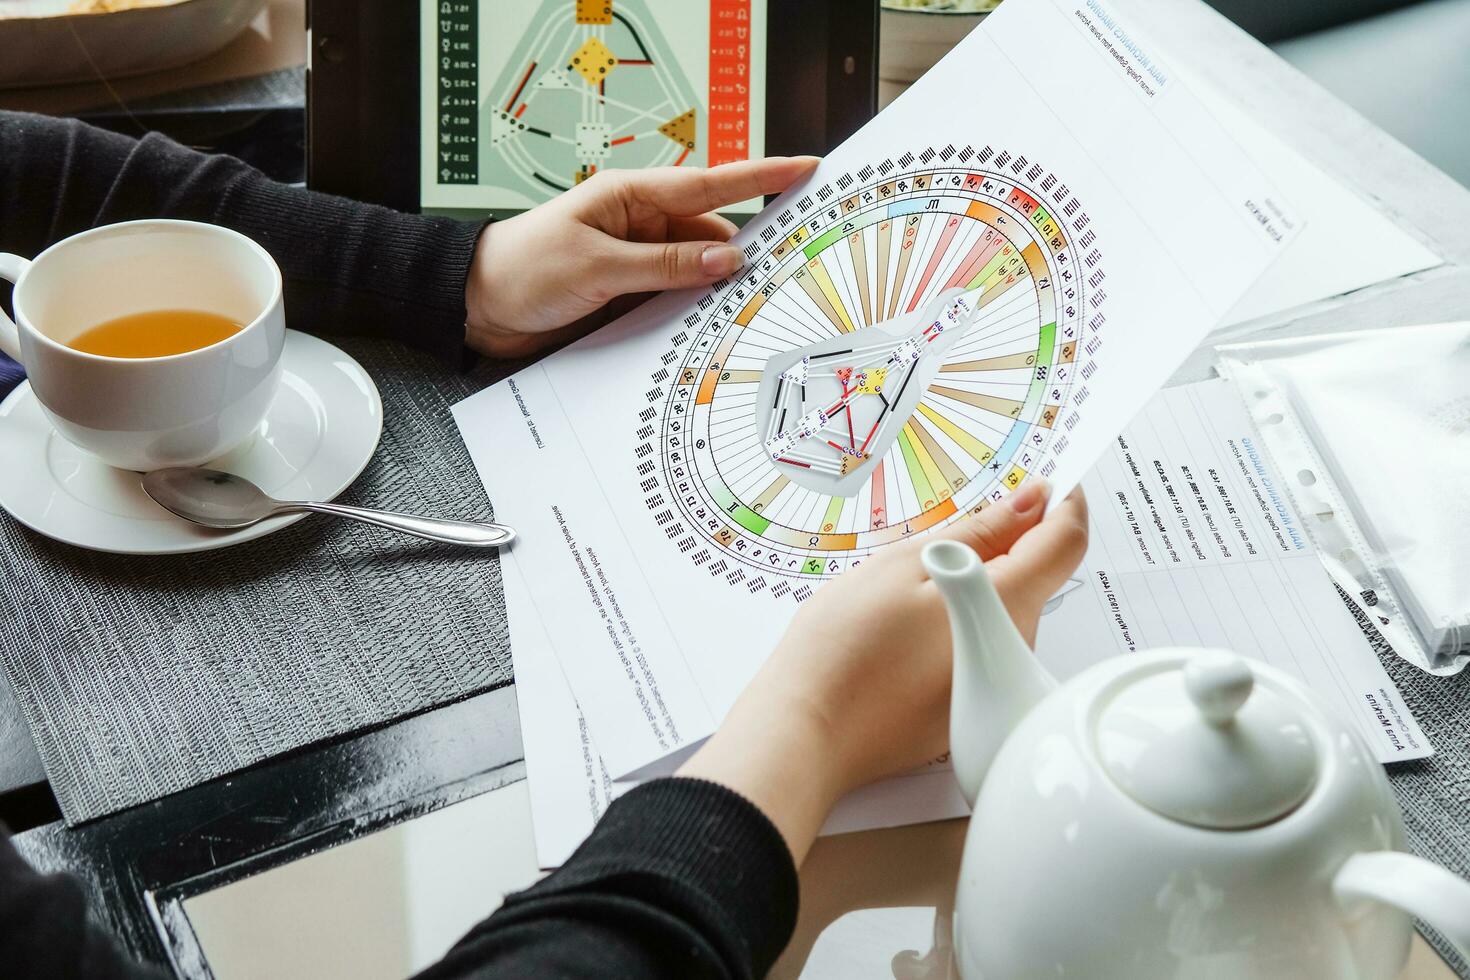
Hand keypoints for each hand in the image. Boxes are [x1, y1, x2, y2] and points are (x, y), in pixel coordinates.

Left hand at [463, 156, 820, 358]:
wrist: (478, 308)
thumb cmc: (524, 269)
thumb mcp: (597, 265)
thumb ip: (665, 264)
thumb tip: (727, 260)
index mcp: (632, 197)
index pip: (710, 185)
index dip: (762, 175)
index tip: (805, 168)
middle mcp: (641, 225)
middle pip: (713, 236)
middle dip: (748, 253)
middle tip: (791, 268)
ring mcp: (638, 262)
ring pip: (698, 273)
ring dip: (718, 292)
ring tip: (749, 310)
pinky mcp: (631, 295)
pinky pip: (676, 300)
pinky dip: (694, 313)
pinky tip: (709, 330)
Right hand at [678, 482, 1088, 861]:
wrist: (807, 731)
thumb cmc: (844, 649)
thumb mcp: (905, 564)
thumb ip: (979, 532)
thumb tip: (1031, 502)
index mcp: (1007, 605)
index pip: (1066, 541)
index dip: (1060, 502)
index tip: (1039, 483)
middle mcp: (1015, 649)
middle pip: (1031, 579)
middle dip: (998, 548)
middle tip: (934, 539)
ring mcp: (992, 684)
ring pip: (998, 613)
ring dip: (968, 589)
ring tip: (899, 593)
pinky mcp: (966, 705)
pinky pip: (976, 647)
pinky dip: (952, 626)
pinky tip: (899, 633)